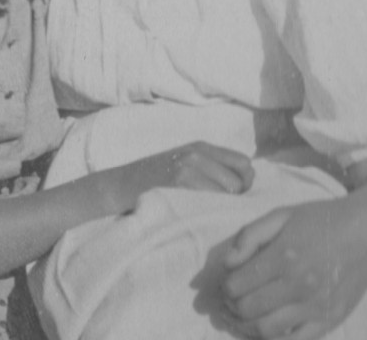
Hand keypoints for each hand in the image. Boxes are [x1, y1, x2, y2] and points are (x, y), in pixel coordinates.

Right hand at [114, 142, 253, 210]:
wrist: (120, 187)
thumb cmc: (154, 181)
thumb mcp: (184, 164)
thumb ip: (211, 168)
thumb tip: (245, 186)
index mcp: (201, 147)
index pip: (244, 163)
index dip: (246, 183)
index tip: (235, 198)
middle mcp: (197, 154)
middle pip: (240, 181)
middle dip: (236, 200)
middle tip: (221, 212)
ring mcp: (188, 168)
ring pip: (229, 193)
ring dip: (224, 208)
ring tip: (210, 216)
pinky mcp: (179, 184)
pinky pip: (211, 201)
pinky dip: (211, 212)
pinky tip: (199, 218)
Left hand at [220, 199, 366, 339]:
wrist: (366, 231)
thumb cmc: (320, 220)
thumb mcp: (282, 214)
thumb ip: (250, 236)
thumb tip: (227, 263)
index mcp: (283, 256)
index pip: (237, 286)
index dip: (225, 288)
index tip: (226, 283)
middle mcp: (299, 285)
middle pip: (248, 310)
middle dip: (232, 307)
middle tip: (231, 301)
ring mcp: (315, 307)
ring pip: (267, 331)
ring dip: (247, 326)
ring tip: (244, 316)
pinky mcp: (330, 321)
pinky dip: (275, 339)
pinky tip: (268, 327)